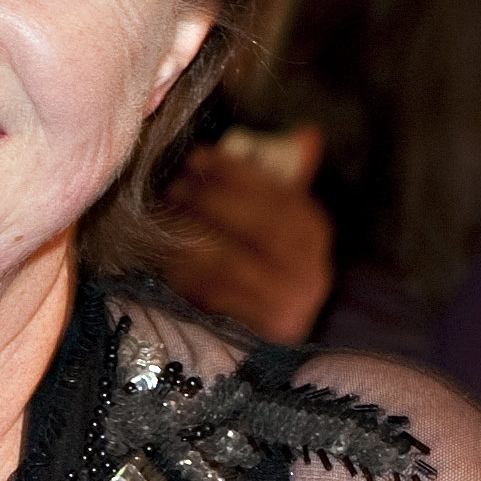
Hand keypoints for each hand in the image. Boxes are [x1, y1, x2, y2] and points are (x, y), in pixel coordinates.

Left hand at [155, 127, 331, 344]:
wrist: (260, 346)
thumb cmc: (261, 268)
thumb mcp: (276, 224)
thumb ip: (283, 181)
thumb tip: (308, 134)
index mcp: (315, 234)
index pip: (279, 194)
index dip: (235, 172)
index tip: (198, 157)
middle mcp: (311, 271)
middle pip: (256, 225)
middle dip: (211, 201)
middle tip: (175, 187)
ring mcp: (288, 306)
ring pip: (230, 260)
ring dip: (191, 235)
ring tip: (165, 217)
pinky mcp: (259, 333)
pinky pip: (214, 294)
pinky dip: (186, 272)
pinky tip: (166, 256)